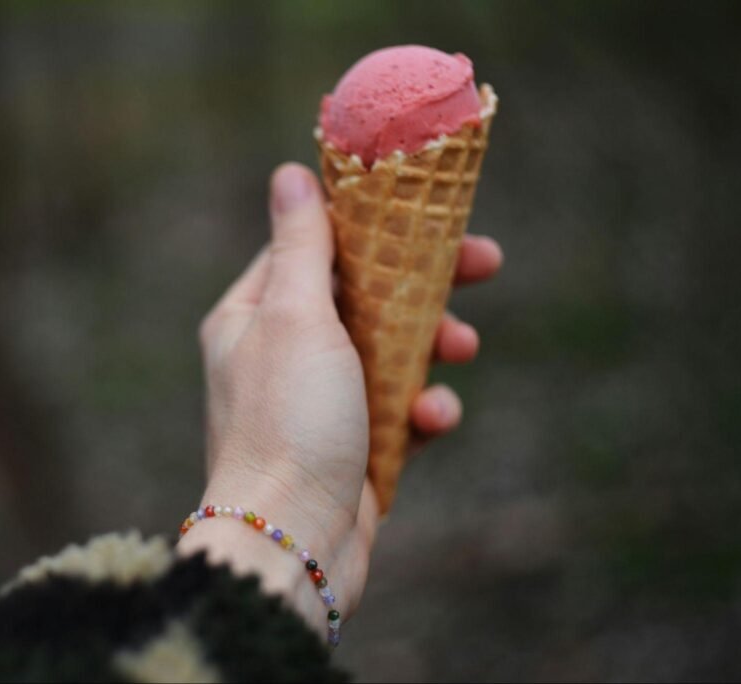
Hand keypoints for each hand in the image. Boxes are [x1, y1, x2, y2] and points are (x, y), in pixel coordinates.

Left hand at [176, 163, 501, 637]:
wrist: (292, 544)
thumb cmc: (289, 423)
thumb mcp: (297, 317)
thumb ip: (303, 246)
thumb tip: (290, 174)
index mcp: (254, 316)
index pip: (316, 248)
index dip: (376, 226)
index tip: (430, 211)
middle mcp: (282, 355)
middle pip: (366, 297)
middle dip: (426, 285)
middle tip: (486, 263)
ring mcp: (319, 405)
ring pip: (392, 354)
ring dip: (433, 348)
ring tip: (461, 351)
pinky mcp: (352, 449)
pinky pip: (398, 413)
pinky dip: (422, 412)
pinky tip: (432, 422)